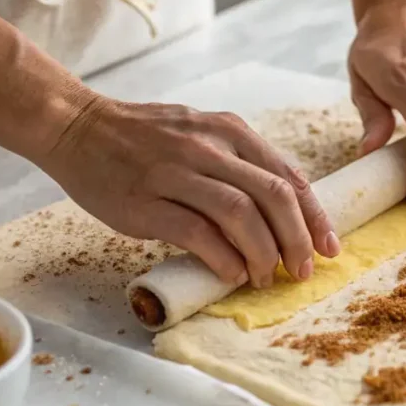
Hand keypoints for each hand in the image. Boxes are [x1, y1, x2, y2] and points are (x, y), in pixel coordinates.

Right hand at [39, 97, 339, 287]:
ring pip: (242, 215)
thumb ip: (239, 163)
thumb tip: (281, 210)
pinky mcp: (146, 202)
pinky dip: (224, 259)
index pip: (288, 176)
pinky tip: (232, 274)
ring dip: (264, 254)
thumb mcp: (201, 133)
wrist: (76, 128)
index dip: (315, 216)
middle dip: (298, 240)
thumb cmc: (143, 138)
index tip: (329, 246)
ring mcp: (176, 173)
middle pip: (274, 196)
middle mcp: (209, 147)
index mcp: (229, 131)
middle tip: (302, 270)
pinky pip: (199, 234)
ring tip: (265, 278)